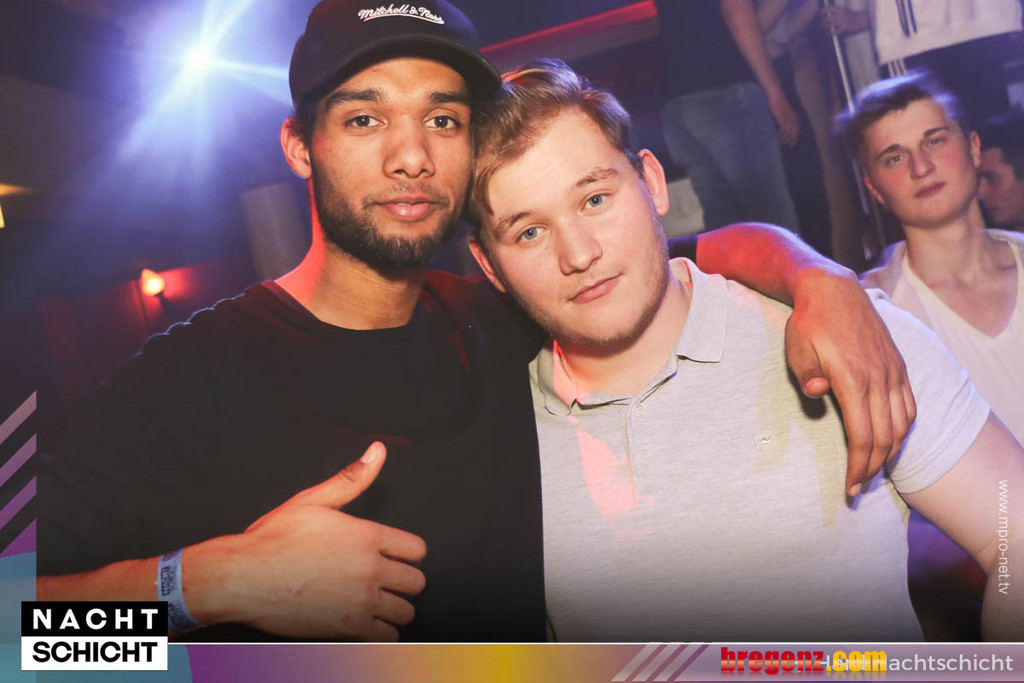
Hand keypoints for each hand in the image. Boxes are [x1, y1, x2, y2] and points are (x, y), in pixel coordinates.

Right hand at [205, 442, 426, 639]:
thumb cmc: (271, 540)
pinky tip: (367, 622)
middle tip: (386, 580)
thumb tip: (378, 451)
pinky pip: (386, 636)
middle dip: (404, 580)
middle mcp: (369, 569)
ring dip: (395, 607)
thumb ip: (352, 478)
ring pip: (405, 612)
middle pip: (416, 582)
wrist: (242, 578)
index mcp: (367, 536)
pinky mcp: (347, 628)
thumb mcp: (313, 500)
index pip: (417, 550)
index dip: (407, 553)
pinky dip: (381, 631)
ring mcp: (360, 601)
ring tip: (378, 601)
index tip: (395, 557)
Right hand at [766, 89, 799, 146]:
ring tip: (782, 143)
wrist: (775, 93)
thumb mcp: (783, 109)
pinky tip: (779, 137)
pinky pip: (784, 128)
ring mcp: (787, 116)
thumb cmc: (777, 100)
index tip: (792, 143)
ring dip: (786, 138)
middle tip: (789, 146)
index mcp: (794, 115)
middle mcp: (792, 117)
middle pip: (795, 132)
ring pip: (789, 131)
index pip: (797, 129)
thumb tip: (782, 124)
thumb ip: (784, 116)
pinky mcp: (782, 116)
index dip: (796, 137)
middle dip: (793, 140)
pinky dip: (782, 134)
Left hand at [783, 270, 916, 495]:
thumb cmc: (808, 324)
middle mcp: (879, 378)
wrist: (833, 290)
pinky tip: (893, 441)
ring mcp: (893, 372)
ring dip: (890, 453)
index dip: (859, 466)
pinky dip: (904, 429)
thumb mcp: (797, 348)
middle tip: (859, 488)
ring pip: (902, 424)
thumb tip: (817, 392)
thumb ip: (807, 374)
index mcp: (853, 379)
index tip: (850, 488)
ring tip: (874, 471)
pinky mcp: (898, 366)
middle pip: (885, 437)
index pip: (863, 436)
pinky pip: (910, 405)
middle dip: (872, 468)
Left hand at [820, 6, 867, 34]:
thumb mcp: (844, 10)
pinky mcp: (842, 29)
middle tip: (820, 22)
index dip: (822, 11)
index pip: (828, 8)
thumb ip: (836, 11)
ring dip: (823, 27)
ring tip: (822, 28)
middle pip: (826, 18)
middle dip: (821, 21)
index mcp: (839, 10)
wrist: (861, 20)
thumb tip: (827, 12)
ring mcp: (840, 23)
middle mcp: (839, 15)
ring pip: (827, 25)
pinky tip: (826, 33)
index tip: (820, 13)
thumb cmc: (852, 15)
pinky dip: (828, 33)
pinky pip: (832, 32)